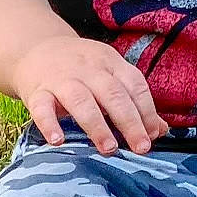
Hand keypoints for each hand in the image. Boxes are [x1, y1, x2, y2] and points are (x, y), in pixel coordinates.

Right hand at [14, 36, 168, 155]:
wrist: (36, 48)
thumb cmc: (80, 69)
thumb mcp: (108, 76)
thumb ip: (133, 101)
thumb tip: (160, 130)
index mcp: (111, 63)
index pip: (134, 85)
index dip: (147, 111)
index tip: (154, 135)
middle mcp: (89, 68)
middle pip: (112, 93)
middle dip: (129, 121)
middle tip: (140, 147)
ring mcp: (62, 79)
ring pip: (81, 100)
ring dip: (97, 125)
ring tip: (108, 148)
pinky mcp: (37, 91)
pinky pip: (42, 107)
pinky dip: (49, 123)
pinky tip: (58, 140)